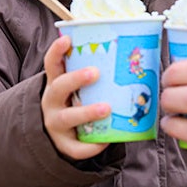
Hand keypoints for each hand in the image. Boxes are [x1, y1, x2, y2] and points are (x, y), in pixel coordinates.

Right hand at [41, 34, 110, 159]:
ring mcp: (55, 124)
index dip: (57, 51)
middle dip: (76, 79)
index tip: (67, 39)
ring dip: (87, 112)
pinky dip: (91, 146)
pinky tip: (106, 142)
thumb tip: (133, 54)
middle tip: (95, 72)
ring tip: (106, 108)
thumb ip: (94, 73)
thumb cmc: (77, 102)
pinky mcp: (63, 145)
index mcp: (57, 83)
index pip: (52, 64)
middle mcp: (52, 102)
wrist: (58, 136)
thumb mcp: (77, 88)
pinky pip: (76, 147)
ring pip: (67, 117)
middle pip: (59, 88)